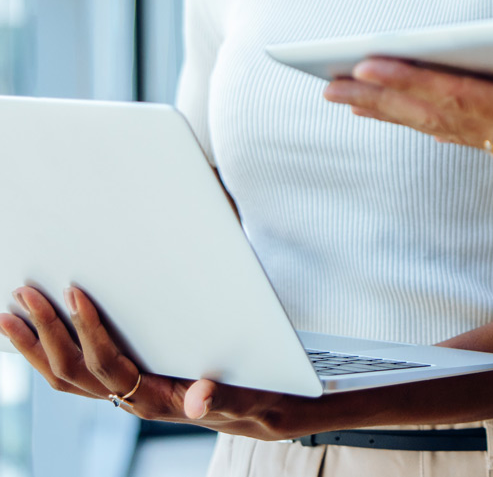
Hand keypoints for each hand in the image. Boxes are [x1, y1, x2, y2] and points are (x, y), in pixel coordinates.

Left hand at [0, 287, 323, 438]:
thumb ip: (224, 397)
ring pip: (62, 377)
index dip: (89, 332)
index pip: (108, 367)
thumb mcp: (247, 399)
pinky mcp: (119, 384)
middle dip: (45, 333)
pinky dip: (46, 352)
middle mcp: (129, 400)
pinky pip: (71, 374)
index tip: (76, 292)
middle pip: (71, 373)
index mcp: (153, 399)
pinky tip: (34, 329)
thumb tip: (199, 397)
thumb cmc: (251, 398)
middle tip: (24, 293)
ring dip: (33, 346)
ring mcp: (120, 395)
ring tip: (10, 312)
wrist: (254, 414)